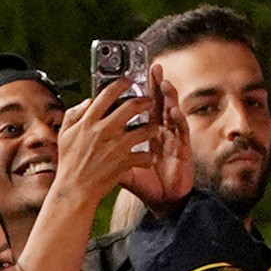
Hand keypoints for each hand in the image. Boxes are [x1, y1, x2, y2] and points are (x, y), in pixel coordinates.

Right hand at [54, 78, 158, 208]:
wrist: (75, 189)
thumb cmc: (70, 162)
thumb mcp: (65, 134)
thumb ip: (75, 114)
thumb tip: (89, 101)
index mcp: (89, 121)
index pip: (108, 94)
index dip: (122, 84)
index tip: (129, 82)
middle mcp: (104, 130)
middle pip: (133, 106)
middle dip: (145, 101)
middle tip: (149, 101)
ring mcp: (117, 146)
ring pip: (146, 129)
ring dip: (152, 128)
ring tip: (152, 128)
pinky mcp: (125, 162)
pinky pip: (146, 155)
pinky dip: (149, 155)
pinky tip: (147, 155)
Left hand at [121, 64, 193, 219]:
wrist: (162, 202)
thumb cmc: (145, 183)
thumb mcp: (121, 166)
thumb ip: (107, 151)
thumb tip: (87, 137)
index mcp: (147, 132)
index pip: (144, 106)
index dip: (141, 90)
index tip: (135, 73)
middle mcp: (162, 132)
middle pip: (160, 103)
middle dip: (157, 85)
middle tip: (153, 68)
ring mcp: (173, 139)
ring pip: (172, 113)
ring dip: (170, 98)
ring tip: (164, 84)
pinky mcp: (183, 150)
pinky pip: (181, 133)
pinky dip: (178, 121)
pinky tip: (173, 111)